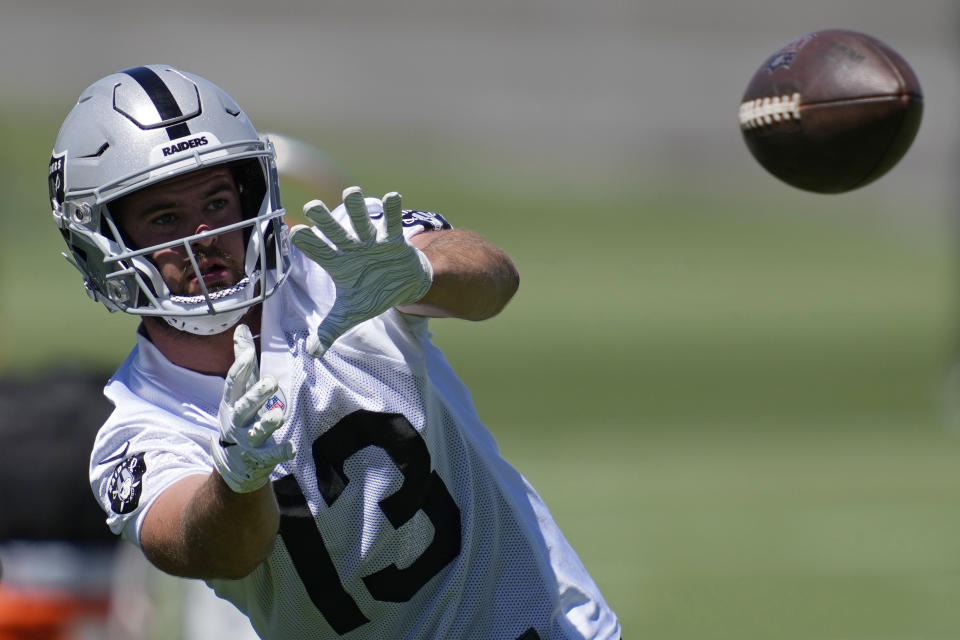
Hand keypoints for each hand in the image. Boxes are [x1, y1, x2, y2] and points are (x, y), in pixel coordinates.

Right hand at [211, 324, 295, 492]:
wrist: (233, 462)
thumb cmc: (240, 416)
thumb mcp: (239, 391)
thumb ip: (243, 363)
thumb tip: (241, 329)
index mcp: (232, 402)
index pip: (233, 383)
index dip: (239, 368)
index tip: (247, 353)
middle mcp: (236, 420)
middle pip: (245, 406)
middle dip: (257, 394)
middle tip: (272, 382)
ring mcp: (247, 440)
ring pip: (256, 431)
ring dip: (268, 423)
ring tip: (279, 414)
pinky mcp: (259, 457)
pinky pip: (270, 455)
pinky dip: (280, 452)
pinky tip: (291, 449)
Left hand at [289, 186, 433, 357]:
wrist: (403, 285)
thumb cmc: (373, 294)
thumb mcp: (351, 314)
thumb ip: (330, 330)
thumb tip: (312, 352)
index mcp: (338, 263)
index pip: (319, 251)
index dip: (309, 242)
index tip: (296, 232)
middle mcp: (352, 248)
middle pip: (336, 231)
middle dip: (325, 219)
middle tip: (312, 206)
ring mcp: (373, 242)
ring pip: (363, 222)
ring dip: (357, 208)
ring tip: (351, 192)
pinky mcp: (394, 240)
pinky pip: (393, 224)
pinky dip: (393, 211)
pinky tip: (391, 197)